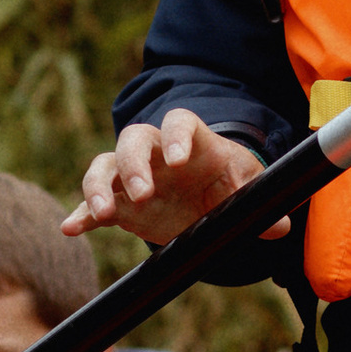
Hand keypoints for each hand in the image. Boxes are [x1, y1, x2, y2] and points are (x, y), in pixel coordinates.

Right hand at [66, 112, 281, 245]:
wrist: (205, 194)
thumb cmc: (226, 180)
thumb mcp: (245, 187)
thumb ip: (257, 203)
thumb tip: (279, 227)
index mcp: (191, 140)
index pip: (180, 123)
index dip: (177, 136)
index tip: (179, 159)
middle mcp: (155, 151)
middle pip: (133, 139)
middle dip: (133, 164)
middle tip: (143, 193)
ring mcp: (130, 175)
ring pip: (104, 166)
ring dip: (99, 187)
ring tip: (103, 213)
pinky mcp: (116, 201)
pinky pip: (91, 203)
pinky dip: (80, 214)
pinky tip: (71, 228)